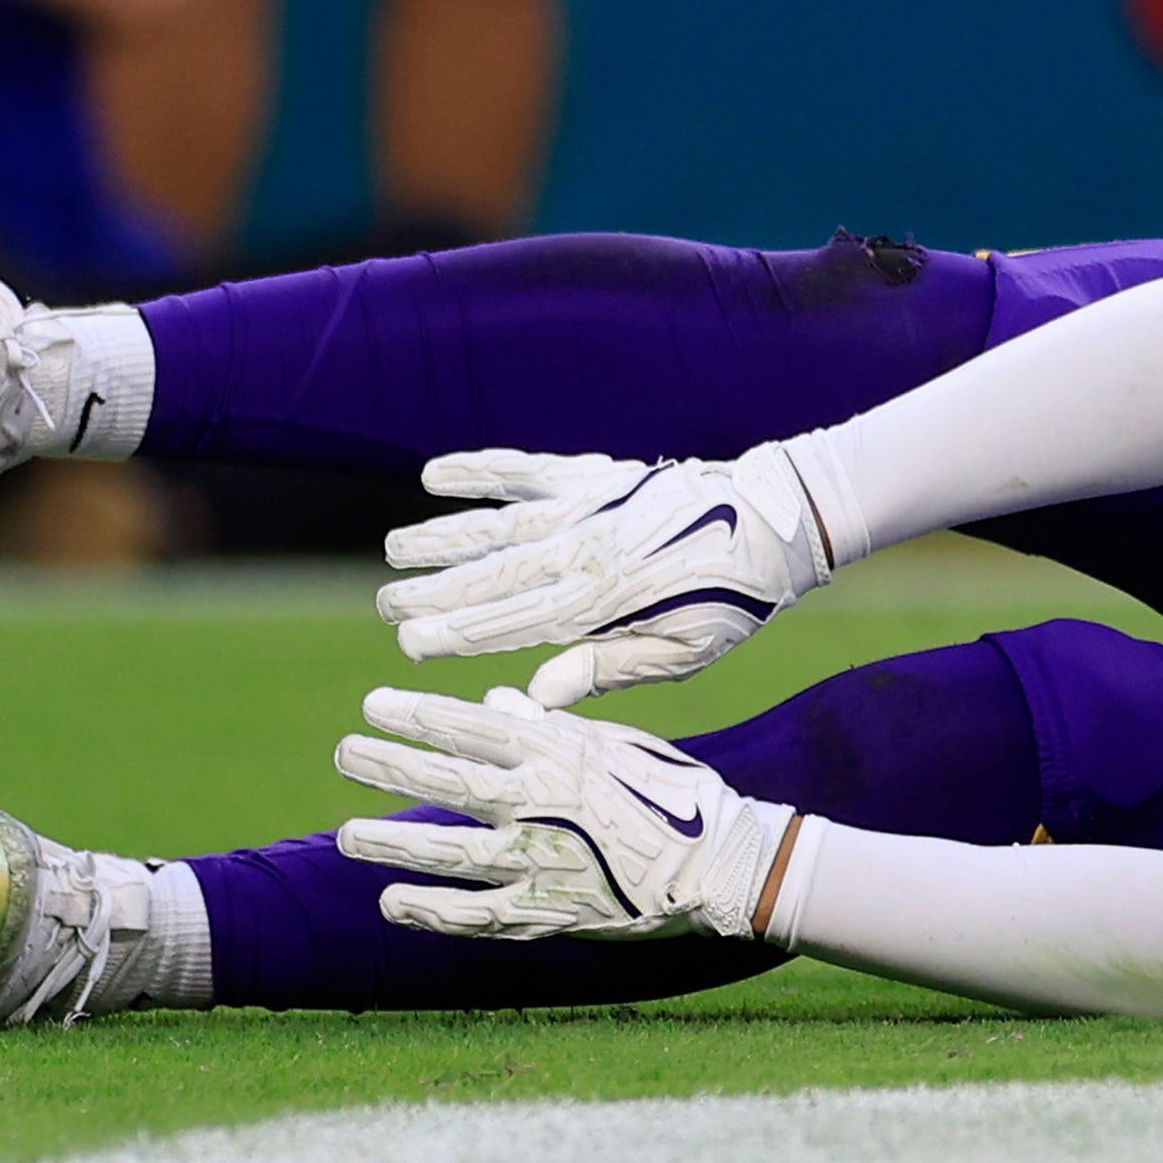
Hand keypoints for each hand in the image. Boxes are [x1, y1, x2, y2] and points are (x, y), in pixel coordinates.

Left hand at [333, 686, 794, 941]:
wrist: (723, 866)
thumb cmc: (673, 795)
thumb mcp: (617, 745)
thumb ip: (550, 725)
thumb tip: (492, 701)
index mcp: (562, 755)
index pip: (474, 728)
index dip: (419, 716)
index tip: (373, 704)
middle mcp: (542, 805)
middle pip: (449, 784)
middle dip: (390, 766)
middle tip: (344, 752)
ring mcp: (540, 862)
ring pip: (448, 851)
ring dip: (391, 842)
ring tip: (346, 835)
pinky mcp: (546, 912)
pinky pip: (474, 915)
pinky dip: (429, 911)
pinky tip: (390, 901)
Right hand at [376, 447, 833, 705]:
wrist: (778, 519)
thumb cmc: (730, 600)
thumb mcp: (684, 653)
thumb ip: (609, 670)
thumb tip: (538, 694)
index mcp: (606, 603)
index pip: (516, 622)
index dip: (460, 633)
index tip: (410, 643)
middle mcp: (589, 550)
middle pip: (496, 573)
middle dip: (436, 589)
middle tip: (384, 604)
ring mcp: (590, 506)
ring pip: (501, 523)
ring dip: (444, 534)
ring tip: (394, 548)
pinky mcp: (597, 475)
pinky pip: (528, 469)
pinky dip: (481, 468)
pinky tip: (434, 473)